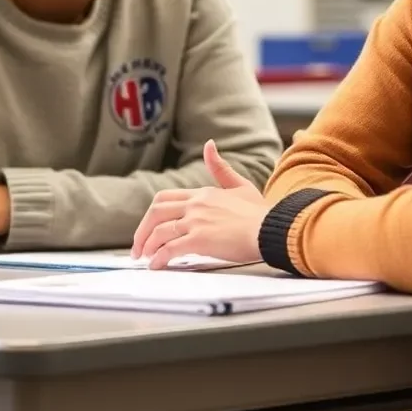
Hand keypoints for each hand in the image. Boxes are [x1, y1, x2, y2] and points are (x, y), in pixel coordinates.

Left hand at [131, 140, 268, 269]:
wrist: (272, 228)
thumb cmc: (260, 213)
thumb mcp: (240, 185)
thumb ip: (221, 168)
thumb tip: (208, 144)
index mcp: (203, 193)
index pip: (165, 199)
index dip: (152, 214)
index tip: (148, 228)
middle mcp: (196, 205)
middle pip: (156, 213)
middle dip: (142, 230)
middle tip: (139, 247)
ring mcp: (196, 222)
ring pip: (159, 231)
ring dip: (148, 246)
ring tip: (146, 258)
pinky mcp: (200, 240)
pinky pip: (170, 249)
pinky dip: (159, 258)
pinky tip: (157, 265)